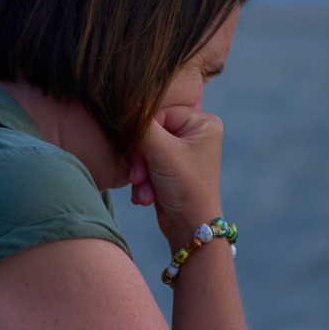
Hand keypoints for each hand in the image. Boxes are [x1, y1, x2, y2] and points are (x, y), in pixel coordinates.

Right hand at [132, 102, 222, 247]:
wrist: (190, 228)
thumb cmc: (185, 188)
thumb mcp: (162, 152)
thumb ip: (142, 125)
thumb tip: (125, 101)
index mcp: (203, 122)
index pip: (160, 113)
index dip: (145, 134)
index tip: (141, 155)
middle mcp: (196, 134)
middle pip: (152, 133)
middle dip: (142, 159)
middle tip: (138, 176)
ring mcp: (184, 151)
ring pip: (146, 151)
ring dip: (140, 173)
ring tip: (144, 190)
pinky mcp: (172, 168)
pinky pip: (148, 165)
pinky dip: (144, 181)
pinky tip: (146, 196)